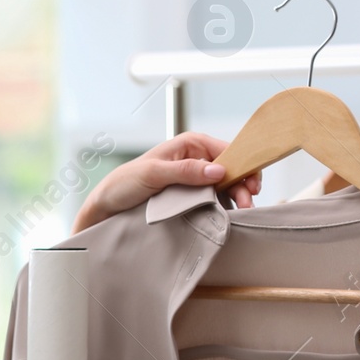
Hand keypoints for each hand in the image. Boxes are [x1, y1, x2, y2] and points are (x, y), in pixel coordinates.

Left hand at [72, 131, 262, 233]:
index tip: (252, 184)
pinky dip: (223, 207)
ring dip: (235, 198)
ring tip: (241, 213)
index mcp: (190, 143)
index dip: (243, 166)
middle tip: (248, 205)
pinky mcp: (190, 195)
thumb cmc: (124, 183)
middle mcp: (195, 158)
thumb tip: (218, 171)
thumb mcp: (154, 174)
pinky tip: (228, 216)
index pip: (227, 150)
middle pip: (230, 169)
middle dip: (242, 185)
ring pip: (225, 185)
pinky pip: (214, 199)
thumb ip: (185, 171)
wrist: (107, 205)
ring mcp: (194, 177)